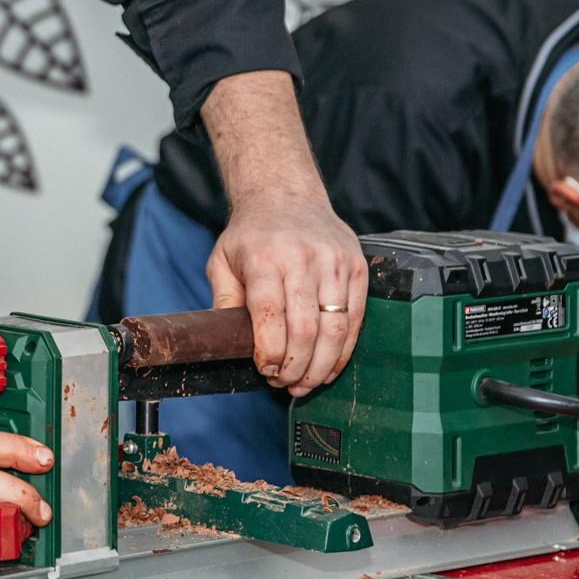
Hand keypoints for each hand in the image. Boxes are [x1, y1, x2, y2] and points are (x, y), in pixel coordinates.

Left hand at [206, 191, 365, 395]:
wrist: (285, 195)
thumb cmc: (250, 234)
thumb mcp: (221, 260)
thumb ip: (224, 301)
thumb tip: (228, 343)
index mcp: (264, 258)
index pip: (270, 316)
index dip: (269, 352)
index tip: (265, 371)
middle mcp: (302, 259)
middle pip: (305, 328)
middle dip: (295, 366)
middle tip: (284, 383)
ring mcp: (334, 262)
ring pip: (336, 328)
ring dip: (321, 366)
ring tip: (305, 383)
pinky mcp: (357, 267)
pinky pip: (356, 318)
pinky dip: (344, 350)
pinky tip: (328, 366)